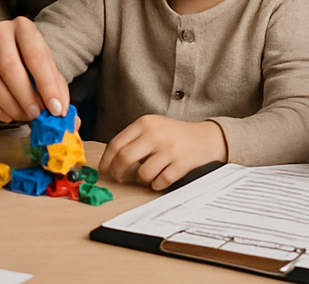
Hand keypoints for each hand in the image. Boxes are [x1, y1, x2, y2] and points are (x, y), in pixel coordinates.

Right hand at [0, 17, 68, 122]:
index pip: (35, 56)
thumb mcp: (49, 69)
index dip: (46, 85)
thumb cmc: (32, 61)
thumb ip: (58, 91)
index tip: (56, 109)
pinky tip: (4, 114)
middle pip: (8, 68)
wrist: (11, 50)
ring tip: (22, 115)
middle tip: (36, 115)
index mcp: (23, 28)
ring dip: (9, 107)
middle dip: (24, 97)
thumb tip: (64, 118)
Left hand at [99, 115, 226, 190]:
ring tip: (147, 174)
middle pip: (125, 158)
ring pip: (142, 173)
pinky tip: (160, 179)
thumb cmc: (174, 135)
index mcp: (145, 123)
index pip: (116, 143)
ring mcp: (169, 149)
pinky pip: (160, 182)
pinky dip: (156, 184)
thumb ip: (133, 139)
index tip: (104, 170)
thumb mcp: (153, 127)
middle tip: (119, 178)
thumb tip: (110, 161)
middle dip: (118, 172)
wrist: (205, 138)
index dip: (106, 160)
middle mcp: (155, 134)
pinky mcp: (181, 164)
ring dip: (141, 179)